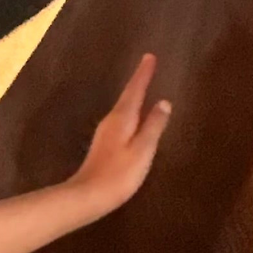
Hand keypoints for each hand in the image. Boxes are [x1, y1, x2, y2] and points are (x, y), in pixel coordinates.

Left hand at [67, 54, 171, 213]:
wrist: (88, 196)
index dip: (143, 74)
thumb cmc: (119, 173)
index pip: (135, 90)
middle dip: (138, 81)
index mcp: (122, 118)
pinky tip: (134, 117)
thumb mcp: (143, 149)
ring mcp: (105, 133)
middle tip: (148, 66)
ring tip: (143, 87)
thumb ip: (154, 125)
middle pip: (127, 96)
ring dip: (133, 96)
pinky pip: (121, 120)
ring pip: (123, 108)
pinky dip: (130, 112)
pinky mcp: (103, 145)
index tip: (150, 56)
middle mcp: (111, 120)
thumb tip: (163, 102)